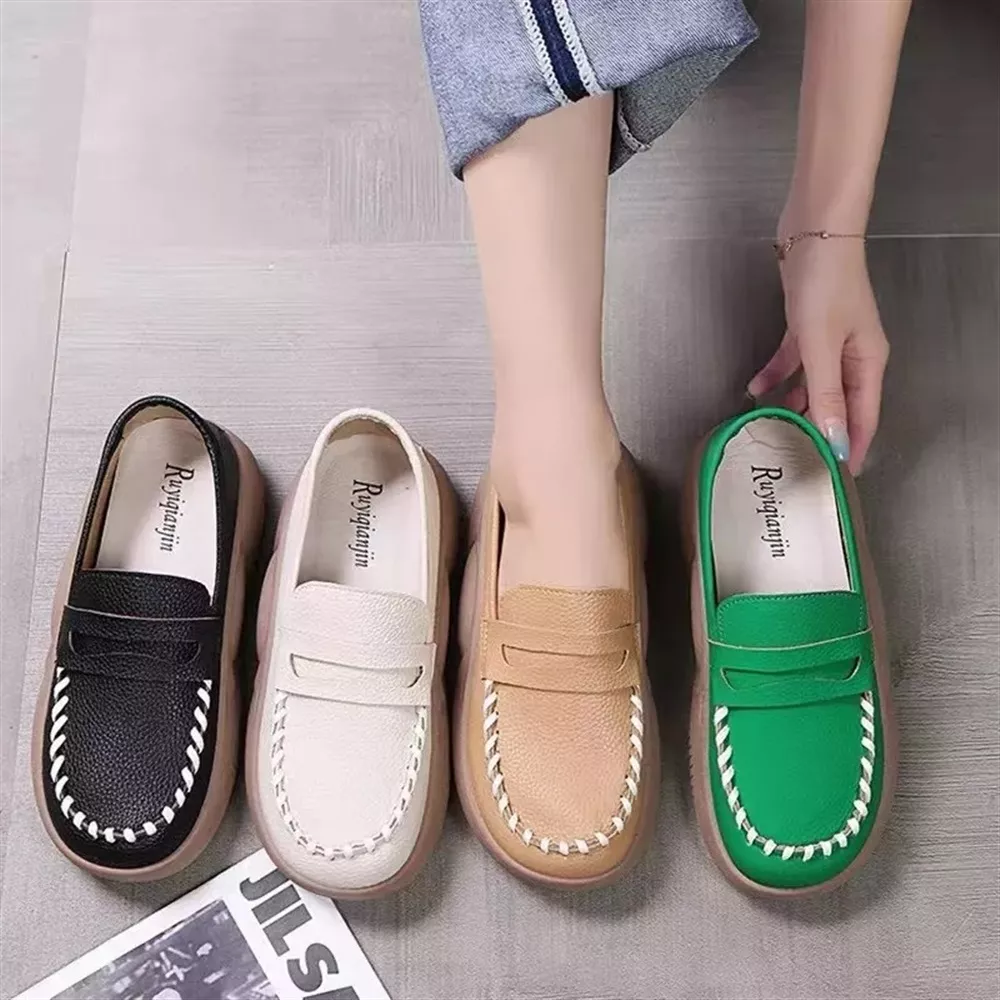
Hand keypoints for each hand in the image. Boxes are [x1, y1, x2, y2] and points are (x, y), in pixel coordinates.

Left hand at [748, 236, 888, 474]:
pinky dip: (776, 374)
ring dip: (793, 405)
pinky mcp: (806, 326)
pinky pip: (792, 361)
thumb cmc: (826, 282)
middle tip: (795, 458)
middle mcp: (852, 355)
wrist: (815, 229)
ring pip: (812, 385)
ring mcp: (829, 340)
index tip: (837, 477)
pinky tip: (754, 390)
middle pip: (837, 404)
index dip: (851, 447)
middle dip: (818, 430)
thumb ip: (824, 393)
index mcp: (868, 362)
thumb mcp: (821, 344)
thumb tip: (833, 439)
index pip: (863, 417)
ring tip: (770, 429)